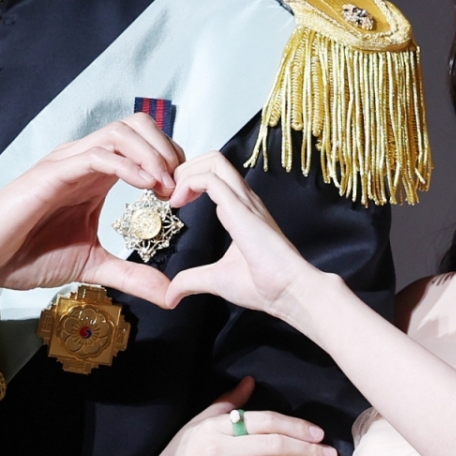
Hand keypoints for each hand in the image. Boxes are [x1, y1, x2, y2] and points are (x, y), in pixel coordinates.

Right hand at [0, 114, 181, 303]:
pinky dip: (128, 165)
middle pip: (137, 125)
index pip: (144, 145)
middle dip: (168, 149)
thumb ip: (132, 275)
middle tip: (180, 186)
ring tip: (167, 186)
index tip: (184, 195)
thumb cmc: (26, 255)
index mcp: (96, 175)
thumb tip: (171, 294)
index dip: (172, 162)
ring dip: (153, 154)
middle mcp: (83, 160)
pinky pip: (97, 154)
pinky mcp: (52, 172)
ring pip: (120, 132)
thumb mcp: (93, 266)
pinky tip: (146, 186)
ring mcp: (67, 162)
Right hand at [132, 375, 336, 455]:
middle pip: (271, 445)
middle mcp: (216, 448)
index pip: (263, 421)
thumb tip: (251, 380)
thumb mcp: (198, 425)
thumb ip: (226, 404)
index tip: (318, 433)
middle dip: (306, 450)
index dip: (294, 426)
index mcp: (214, 426)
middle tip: (331, 455)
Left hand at [165, 152, 323, 325]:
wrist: (287, 291)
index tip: (173, 203)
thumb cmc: (263, 285)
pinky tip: (178, 204)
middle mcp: (244, 199)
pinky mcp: (240, 208)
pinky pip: (211, 179)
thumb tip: (170, 296)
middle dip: (184, 169)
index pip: (214, 175)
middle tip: (168, 196)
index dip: (189, 181)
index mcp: (240, 210)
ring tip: (173, 197)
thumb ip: (191, 281)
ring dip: (186, 172)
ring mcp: (244, 201)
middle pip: (213, 159)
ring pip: (214, 161)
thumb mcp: (216, 280)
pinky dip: (189, 183)